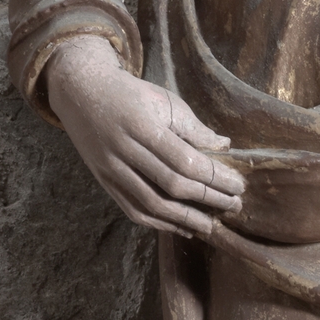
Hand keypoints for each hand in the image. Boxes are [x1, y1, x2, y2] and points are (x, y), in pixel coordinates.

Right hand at [44, 36, 244, 238]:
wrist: (81, 92)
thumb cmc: (129, 94)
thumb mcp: (163, 100)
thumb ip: (193, 127)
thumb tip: (224, 147)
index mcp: (142, 126)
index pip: (185, 161)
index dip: (214, 178)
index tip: (238, 186)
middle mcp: (124, 151)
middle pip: (172, 185)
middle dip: (208, 199)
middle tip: (234, 206)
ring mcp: (111, 170)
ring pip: (152, 204)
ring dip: (185, 219)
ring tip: (211, 225)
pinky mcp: (105, 182)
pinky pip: (134, 210)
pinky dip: (159, 223)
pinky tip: (182, 228)